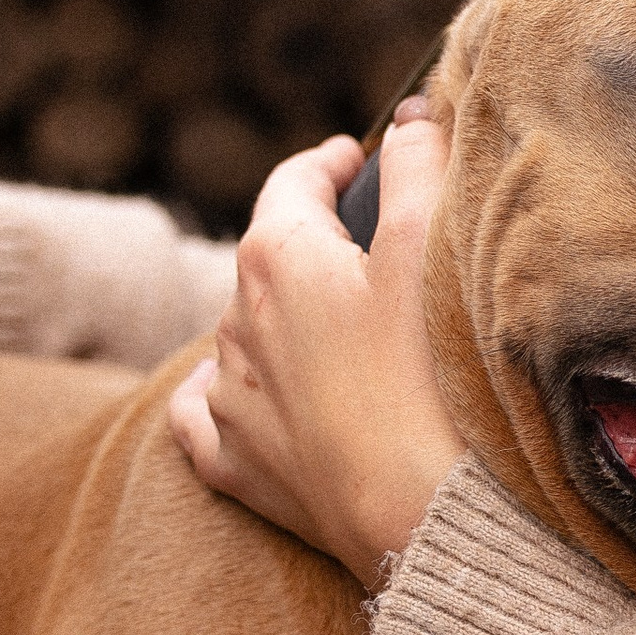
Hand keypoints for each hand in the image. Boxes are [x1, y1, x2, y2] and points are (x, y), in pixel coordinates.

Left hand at [168, 106, 463, 588]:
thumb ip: (418, 167)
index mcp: (277, 255)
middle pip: (270, 254)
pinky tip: (224, 388)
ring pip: (241, 330)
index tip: (356, 156)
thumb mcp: (432, 247)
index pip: (294, 181)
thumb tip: (409, 120)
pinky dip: (217, 390)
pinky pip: (203, 413)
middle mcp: (234, 319)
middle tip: (365, 238)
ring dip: (280, 313)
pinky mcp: (236, 465)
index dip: (331, 161)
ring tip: (333, 319)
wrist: (421, 513)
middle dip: (312, 239)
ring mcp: (230, 396)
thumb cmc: (431, 375)